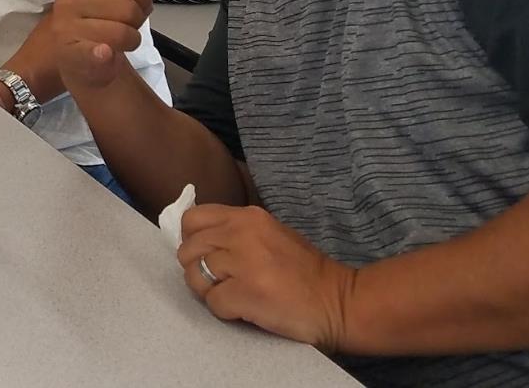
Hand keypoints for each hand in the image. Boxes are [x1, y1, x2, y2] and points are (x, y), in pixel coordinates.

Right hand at [50, 0, 156, 91]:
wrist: (82, 60)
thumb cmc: (102, 17)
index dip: (142, 0)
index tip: (127, 7)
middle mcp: (67, 0)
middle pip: (129, 8)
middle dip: (136, 22)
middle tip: (120, 26)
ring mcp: (67, 28)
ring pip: (124, 33)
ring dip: (129, 42)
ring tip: (113, 42)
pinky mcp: (71, 54)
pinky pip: (98, 50)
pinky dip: (102, 54)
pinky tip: (102, 54)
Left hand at [178, 204, 354, 351]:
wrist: (340, 302)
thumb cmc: (305, 273)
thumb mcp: (269, 235)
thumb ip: (234, 232)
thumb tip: (199, 240)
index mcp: (247, 217)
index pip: (192, 219)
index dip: (193, 241)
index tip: (207, 256)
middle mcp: (241, 233)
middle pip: (187, 250)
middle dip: (197, 270)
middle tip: (222, 282)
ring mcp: (243, 263)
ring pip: (193, 276)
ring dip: (209, 291)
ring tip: (235, 295)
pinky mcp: (245, 293)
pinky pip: (212, 302)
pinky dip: (225, 311)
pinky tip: (247, 309)